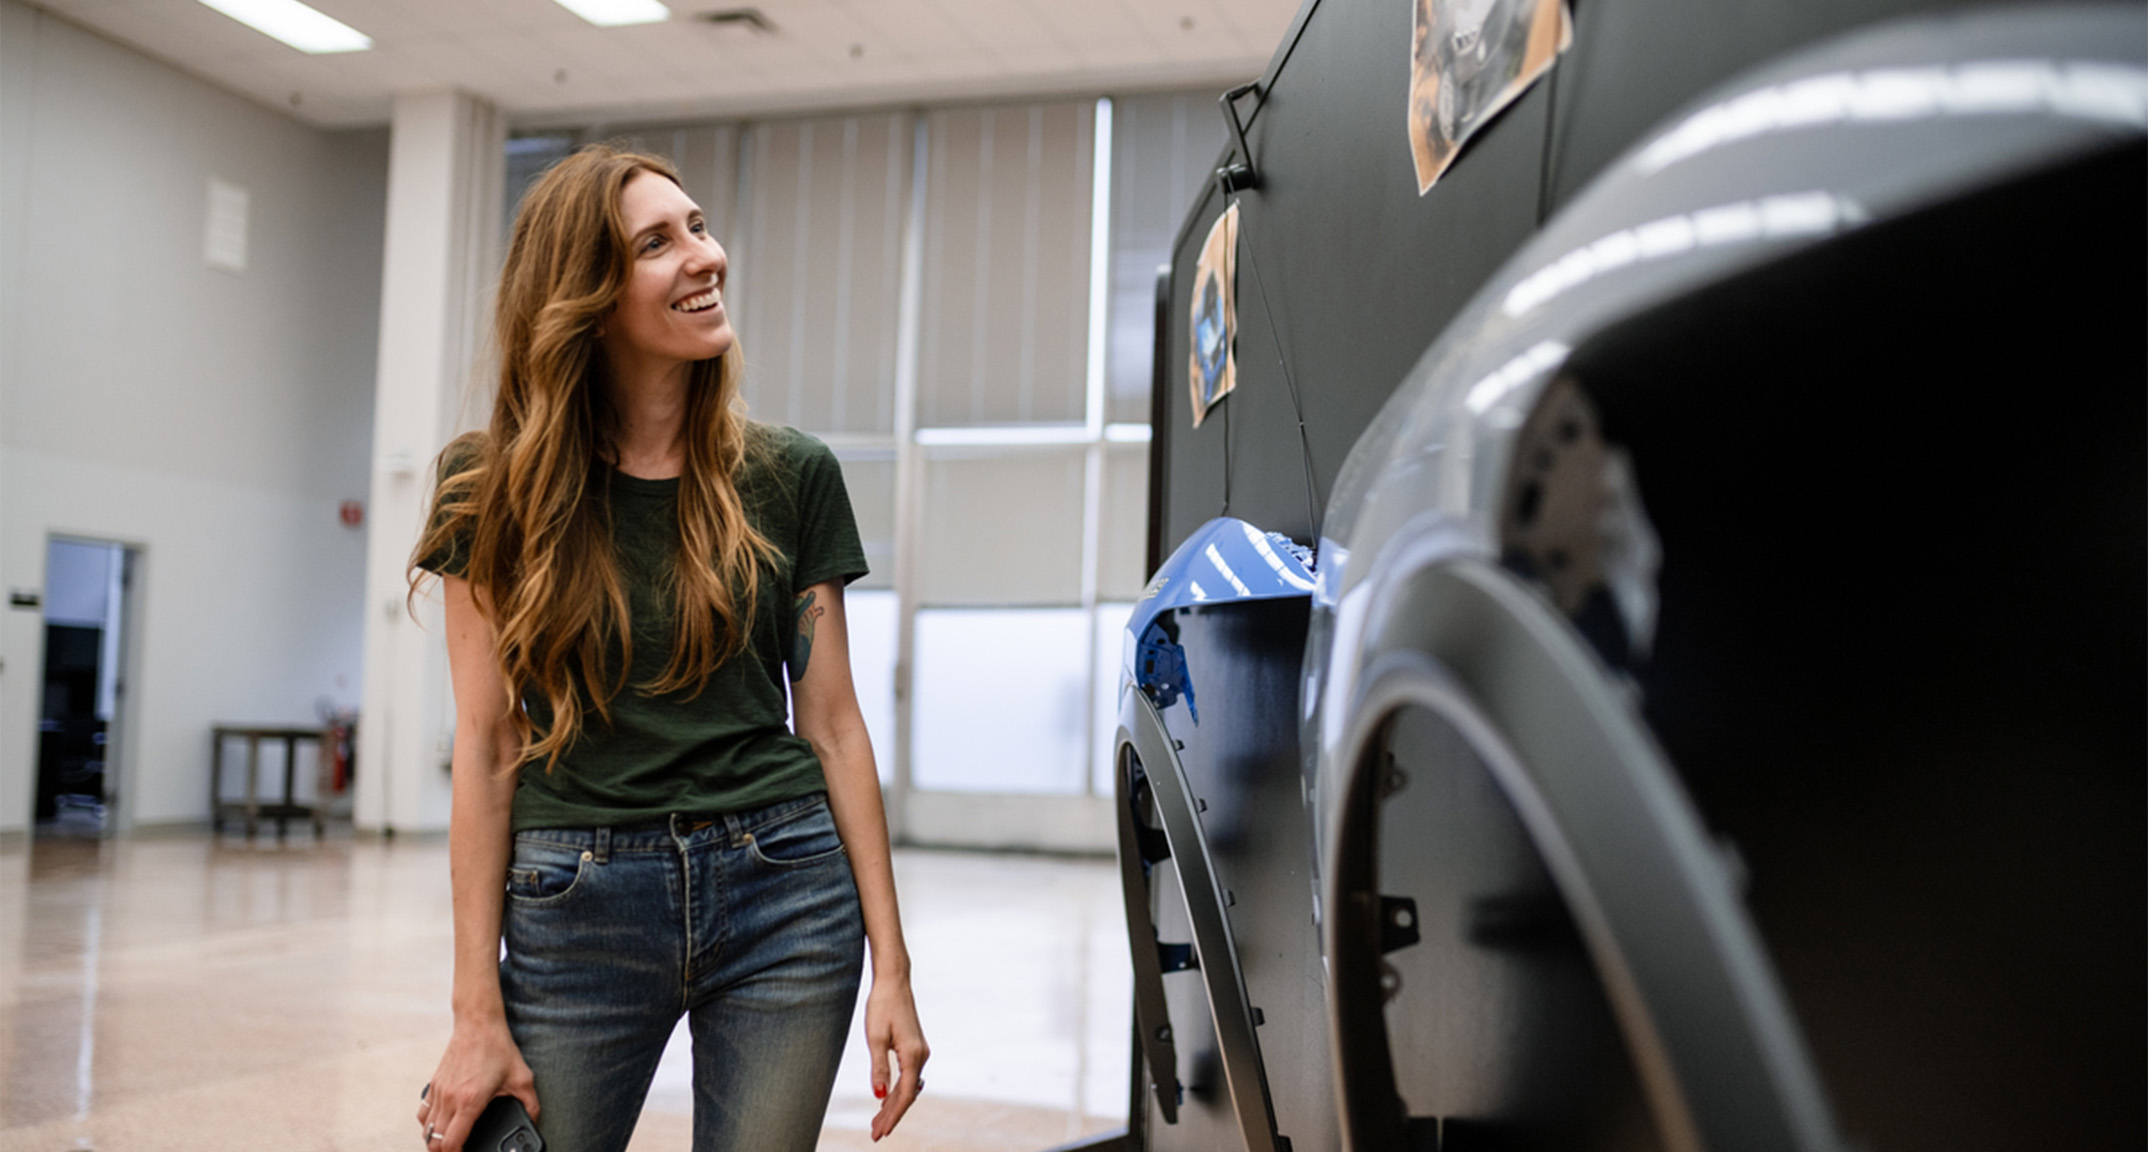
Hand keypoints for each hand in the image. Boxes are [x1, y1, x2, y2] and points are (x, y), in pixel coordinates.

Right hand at [417, 1018, 537, 1150]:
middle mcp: (449, 1099)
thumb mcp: (523, 1079)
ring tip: (448, 1144)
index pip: (451, 1143)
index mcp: (469, 1101)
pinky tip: (441, 1125)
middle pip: (434, 1141)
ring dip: (434, 1140)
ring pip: (426, 1129)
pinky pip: (423, 1113)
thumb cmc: (498, 1049)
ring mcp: (438, 1091)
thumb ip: (531, 1105)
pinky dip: (428, 1124)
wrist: (478, 1023)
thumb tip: (534, 1122)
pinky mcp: (433, 1084)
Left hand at [864, 970, 928, 1140]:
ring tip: (877, 1122)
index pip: (905, 1095)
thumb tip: (878, 1096)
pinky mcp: (915, 1047)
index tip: (880, 1133)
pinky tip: (886, 1099)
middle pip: (908, 1094)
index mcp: (913, 1055)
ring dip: (893, 1104)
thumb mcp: (875, 1039)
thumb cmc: (882, 1006)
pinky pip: (908, 1076)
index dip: (893, 1116)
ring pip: (908, 1086)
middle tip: (875, 1134)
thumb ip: (878, 1069)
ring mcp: (920, 1051)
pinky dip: (897, 1091)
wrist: (893, 981)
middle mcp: (922, 1056)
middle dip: (891, 1115)